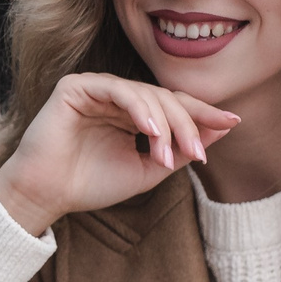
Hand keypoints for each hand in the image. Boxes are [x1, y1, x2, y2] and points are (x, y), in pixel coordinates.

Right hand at [0, 74, 239, 235]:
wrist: (48, 195)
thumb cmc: (90, 184)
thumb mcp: (147, 170)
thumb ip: (180, 149)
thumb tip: (222, 128)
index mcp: (130, 112)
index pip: (172, 105)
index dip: (202, 113)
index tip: (233, 122)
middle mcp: (115, 96)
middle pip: (164, 98)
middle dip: (186, 125)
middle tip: (199, 153)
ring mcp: (96, 88)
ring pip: (145, 93)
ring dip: (164, 124)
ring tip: (167, 155)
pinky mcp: (76, 86)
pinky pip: (117, 89)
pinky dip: (139, 109)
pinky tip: (151, 132)